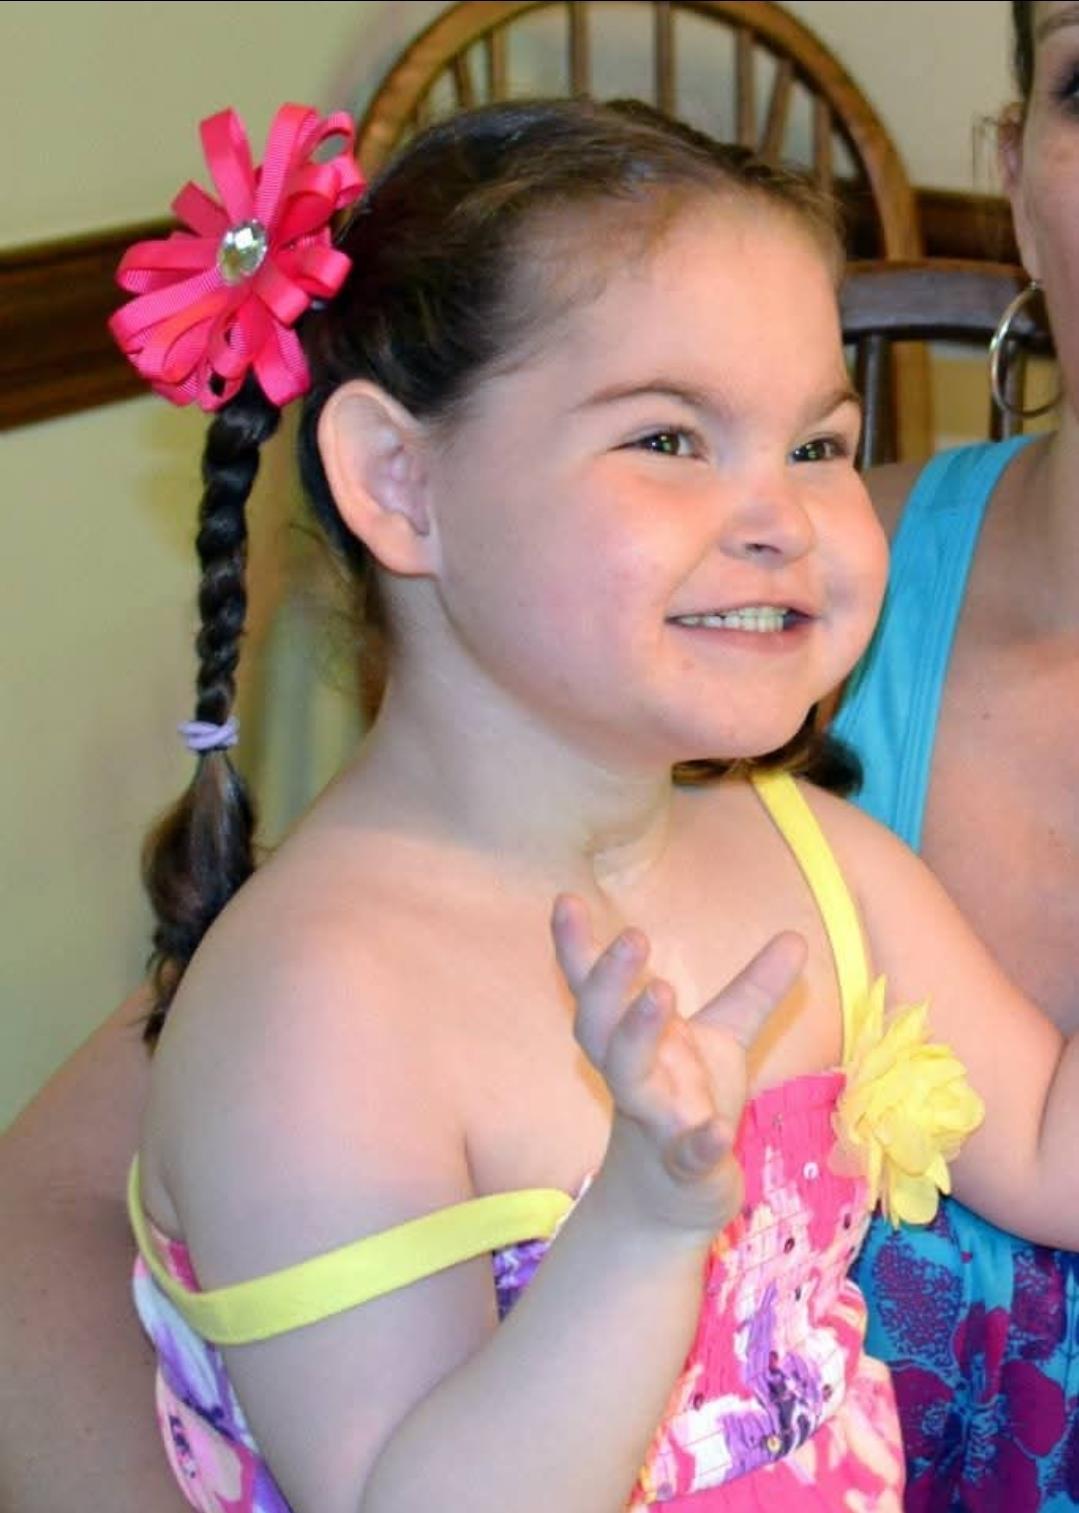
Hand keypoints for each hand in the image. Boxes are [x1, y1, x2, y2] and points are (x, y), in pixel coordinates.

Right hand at [551, 894, 805, 1235]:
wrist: (670, 1203)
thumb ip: (754, 990)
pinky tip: (716, 1129)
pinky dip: (698, 1142)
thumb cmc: (688, 1104)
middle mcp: (632, 1075)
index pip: (595, 989)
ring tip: (659, 991)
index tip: (565, 900)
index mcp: (634, 1039)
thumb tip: (796, 937)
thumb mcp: (723, 1040)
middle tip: (632, 936)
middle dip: (609, 980)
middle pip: (599, 1025)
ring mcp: (653, 1121)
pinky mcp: (683, 1168)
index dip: (577, 947)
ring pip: (629, 1079)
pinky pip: (686, 1154)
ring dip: (638, 1034)